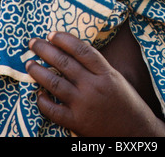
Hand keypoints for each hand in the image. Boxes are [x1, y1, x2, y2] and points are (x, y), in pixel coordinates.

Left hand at [26, 32, 164, 136]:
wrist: (135, 131)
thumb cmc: (125, 101)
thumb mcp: (116, 77)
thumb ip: (97, 65)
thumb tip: (72, 50)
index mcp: (105, 72)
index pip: (81, 50)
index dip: (64, 40)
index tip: (51, 34)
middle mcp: (93, 86)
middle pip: (64, 63)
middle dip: (45, 50)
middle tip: (33, 43)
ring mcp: (84, 104)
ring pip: (55, 84)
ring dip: (38, 72)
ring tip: (29, 64)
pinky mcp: (77, 122)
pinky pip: (53, 110)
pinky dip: (43, 101)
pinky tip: (38, 94)